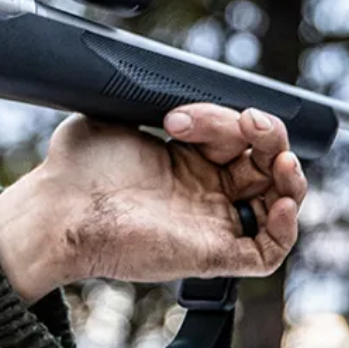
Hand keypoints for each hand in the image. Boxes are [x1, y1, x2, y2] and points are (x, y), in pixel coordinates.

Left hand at [0, 104, 306, 302]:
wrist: (59, 209)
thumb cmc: (76, 168)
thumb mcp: (115, 117)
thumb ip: (148, 102)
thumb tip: (172, 92)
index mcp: (186, 160)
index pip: (233, 135)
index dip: (222, 118)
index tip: (178, 116)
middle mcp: (204, 192)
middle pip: (263, 162)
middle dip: (267, 135)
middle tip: (248, 121)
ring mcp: (210, 223)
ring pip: (275, 203)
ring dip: (289, 178)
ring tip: (280, 158)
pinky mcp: (211, 255)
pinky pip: (266, 252)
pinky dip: (286, 228)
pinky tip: (279, 203)